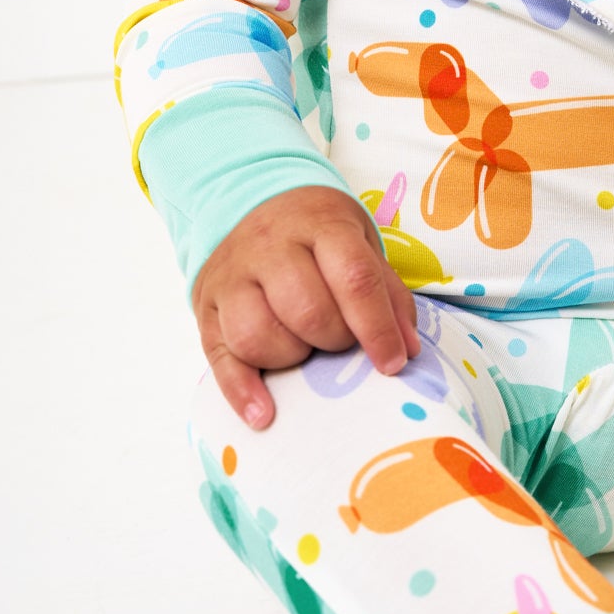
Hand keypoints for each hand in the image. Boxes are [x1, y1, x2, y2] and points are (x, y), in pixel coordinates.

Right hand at [192, 185, 420, 430]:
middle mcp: (271, 246)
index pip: (353, 278)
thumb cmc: (315, 231)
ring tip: (303, 353)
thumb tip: (407, 350)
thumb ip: (386, 292)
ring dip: (290, 358)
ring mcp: (232, 275)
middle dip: (332, 340)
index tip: (392, 363)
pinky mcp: (206, 305)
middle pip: (305, 310)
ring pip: (255, 334)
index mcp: (320, 225)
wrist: (248, 199)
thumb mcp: (358, 242)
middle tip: (339, 341)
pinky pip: (218, 356)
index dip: (377, 328)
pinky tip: (263, 414)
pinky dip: (241, 391)